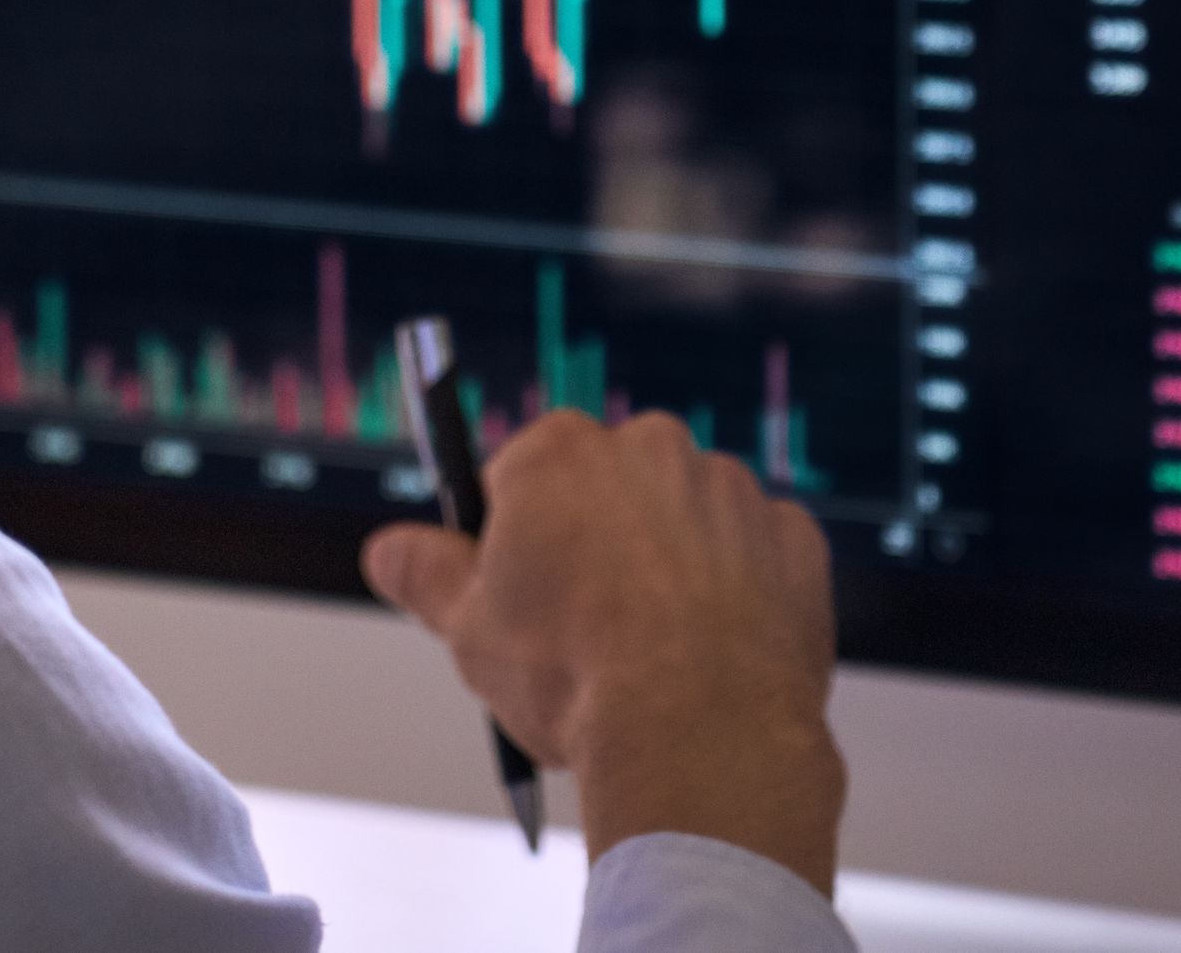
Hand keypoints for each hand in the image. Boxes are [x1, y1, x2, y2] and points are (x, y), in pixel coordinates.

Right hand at [361, 409, 845, 894]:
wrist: (698, 734)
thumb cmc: (575, 678)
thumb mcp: (466, 630)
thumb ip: (424, 573)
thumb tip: (388, 550)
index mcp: (559, 454)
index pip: (521, 476)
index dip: (518, 541)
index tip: (524, 594)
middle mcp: (650, 446)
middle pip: (609, 488)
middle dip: (598, 542)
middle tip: (586, 630)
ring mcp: (730, 488)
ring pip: (687, 518)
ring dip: (673, 564)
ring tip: (657, 653)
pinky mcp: (792, 538)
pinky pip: (758, 555)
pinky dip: (740, 593)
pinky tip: (715, 653)